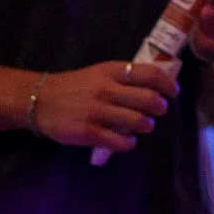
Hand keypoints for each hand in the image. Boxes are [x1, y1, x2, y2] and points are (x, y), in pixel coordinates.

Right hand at [33, 60, 180, 152]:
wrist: (40, 100)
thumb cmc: (74, 86)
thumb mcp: (99, 73)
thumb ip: (123, 77)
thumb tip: (155, 85)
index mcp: (111, 71)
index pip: (149, 74)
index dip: (167, 84)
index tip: (173, 92)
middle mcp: (106, 89)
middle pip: (149, 99)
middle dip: (160, 108)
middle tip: (158, 111)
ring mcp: (97, 111)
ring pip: (138, 121)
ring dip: (146, 126)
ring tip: (143, 126)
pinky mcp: (89, 132)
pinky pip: (120, 141)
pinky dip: (129, 143)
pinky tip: (127, 140)